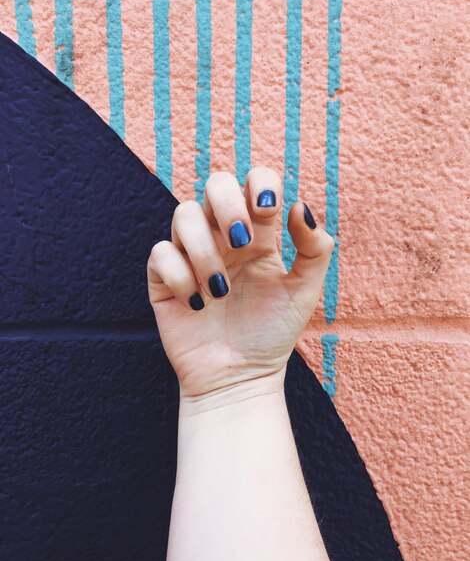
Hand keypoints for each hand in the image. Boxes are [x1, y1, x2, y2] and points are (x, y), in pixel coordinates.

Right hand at [147, 167, 333, 402]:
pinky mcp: (165, 278)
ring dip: (204, 250)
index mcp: (258, 235)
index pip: (253, 182)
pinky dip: (179, 276)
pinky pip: (161, 253)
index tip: (268, 212)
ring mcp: (192, 255)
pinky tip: (197, 304)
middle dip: (227, 205)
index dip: (259, 184)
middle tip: (242, 243)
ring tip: (220, 291)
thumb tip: (300, 205)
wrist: (239, 377)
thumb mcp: (304, 292)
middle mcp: (222, 238)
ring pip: (184, 214)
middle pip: (214, 184)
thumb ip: (314, 248)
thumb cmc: (272, 334)